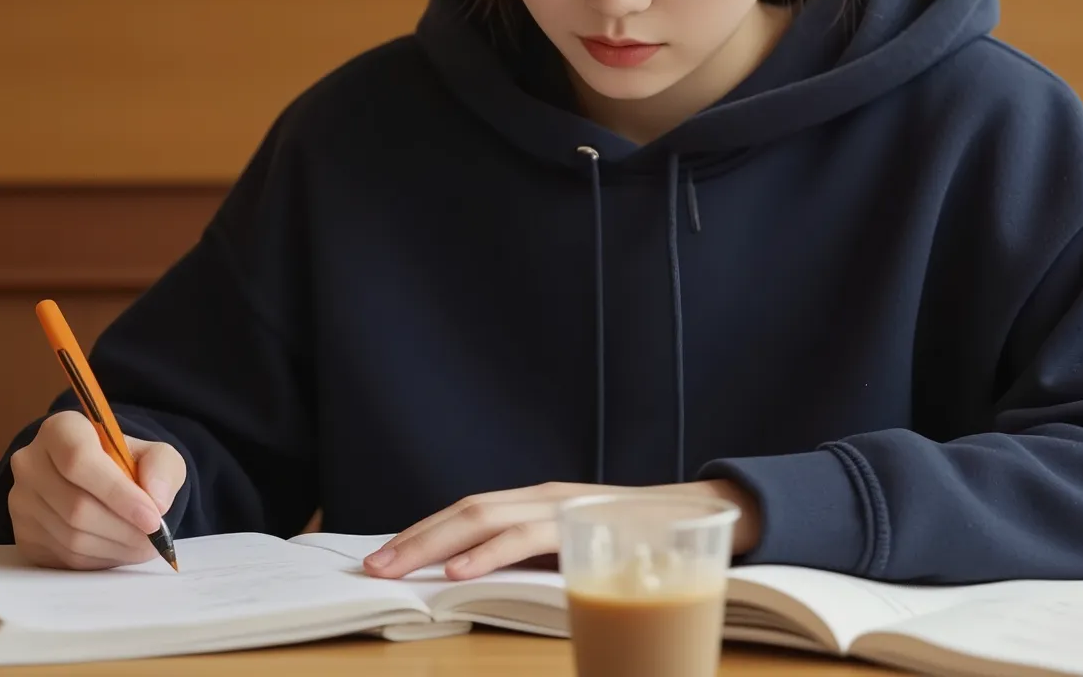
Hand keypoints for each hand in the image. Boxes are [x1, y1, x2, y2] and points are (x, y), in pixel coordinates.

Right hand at [8, 410, 185, 569]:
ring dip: (116, 547)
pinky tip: (119, 549)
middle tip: (155, 538)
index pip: (79, 461)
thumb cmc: (124, 464)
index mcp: (60, 430)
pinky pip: (64, 557)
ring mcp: (21, 501)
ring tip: (143, 544)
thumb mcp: (154, 453)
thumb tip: (157, 500)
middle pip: (76, 506)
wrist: (96, 484)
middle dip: (124, 528)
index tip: (152, 517)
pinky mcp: (23, 534)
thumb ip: (163, 467)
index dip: (118, 493)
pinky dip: (100, 560)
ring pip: (71, 536)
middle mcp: (31, 462)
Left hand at [362, 480, 760, 581]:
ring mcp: (562, 506)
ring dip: (434, 543)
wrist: (711, 515)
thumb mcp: (583, 549)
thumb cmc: (646, 540)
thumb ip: (543, 559)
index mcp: (538, 502)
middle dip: (413, 537)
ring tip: (398, 568)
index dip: (423, 531)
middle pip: (464, 510)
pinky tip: (457, 572)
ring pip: (485, 517)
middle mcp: (544, 495)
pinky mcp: (582, 522)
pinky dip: (486, 554)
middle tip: (371, 566)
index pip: (468, 512)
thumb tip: (492, 587)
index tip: (384, 555)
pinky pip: (526, 536)